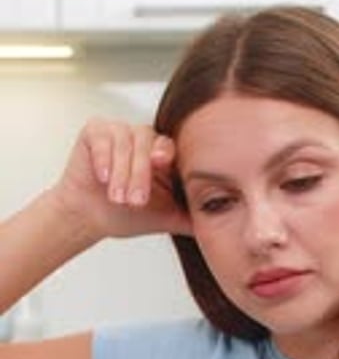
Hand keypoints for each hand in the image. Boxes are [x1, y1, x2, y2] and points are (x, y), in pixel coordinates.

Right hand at [50, 118, 191, 242]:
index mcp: (163, 153)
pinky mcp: (95, 131)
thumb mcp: (166, 217)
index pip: (170, 147)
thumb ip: (192, 217)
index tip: (162, 166)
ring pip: (124, 142)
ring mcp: (119, 131)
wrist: (91, 217)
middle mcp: (143, 138)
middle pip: (147, 143)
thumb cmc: (127, 214)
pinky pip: (102, 137)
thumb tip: (227, 227)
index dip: (166, 156)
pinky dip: (103, 157)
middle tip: (135, 201)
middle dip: (140, 174)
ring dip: (121, 171)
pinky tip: (102, 176)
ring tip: (117, 196)